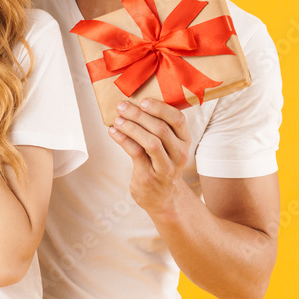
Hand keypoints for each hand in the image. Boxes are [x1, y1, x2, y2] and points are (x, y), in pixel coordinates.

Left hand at [108, 99, 191, 215]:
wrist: (163, 197)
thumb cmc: (161, 163)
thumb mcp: (169, 146)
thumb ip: (159, 127)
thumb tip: (134, 103)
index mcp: (184, 140)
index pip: (177, 119)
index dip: (160, 108)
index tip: (143, 100)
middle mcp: (179, 153)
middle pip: (161, 129)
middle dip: (139, 115)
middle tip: (122, 106)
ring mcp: (166, 167)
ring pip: (150, 142)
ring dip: (131, 127)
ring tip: (117, 120)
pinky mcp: (149, 176)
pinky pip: (136, 153)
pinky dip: (123, 140)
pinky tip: (113, 132)